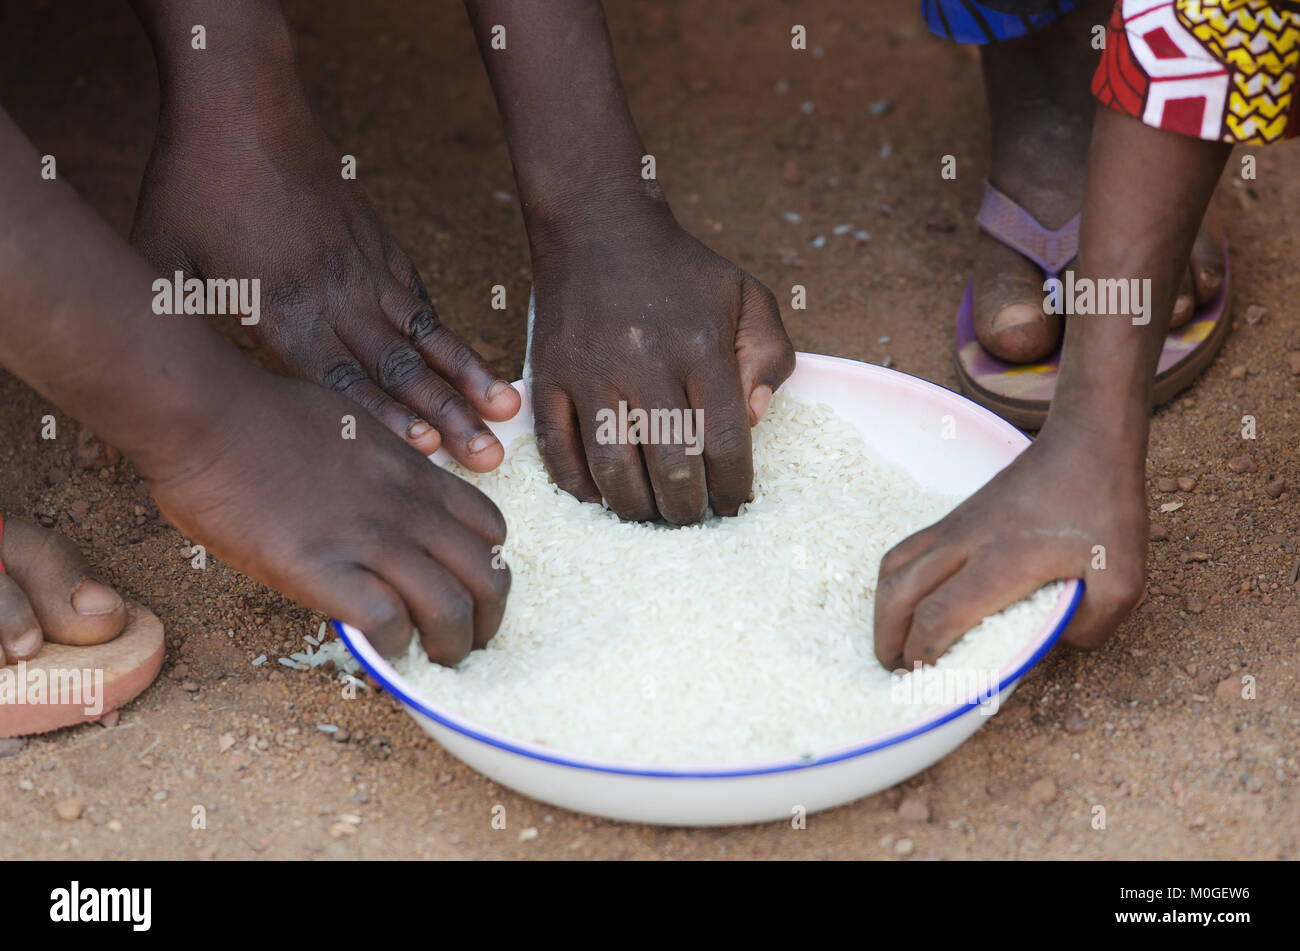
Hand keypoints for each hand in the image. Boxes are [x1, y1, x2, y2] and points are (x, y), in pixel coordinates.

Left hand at [131, 65, 518, 469]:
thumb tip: (133, 377)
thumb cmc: (194, 189)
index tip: (428, 452)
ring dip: (466, 378)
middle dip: (447, 417)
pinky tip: (474, 364)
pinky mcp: (380, 248)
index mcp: (282, 311)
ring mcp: (365, 271)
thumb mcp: (162, 261)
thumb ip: (166, 326)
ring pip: (424, 336)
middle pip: (398, 369)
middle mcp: (335, 298)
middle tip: (488, 457)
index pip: (341, 379)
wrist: (244, 110)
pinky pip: (419, 300)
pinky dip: (448, 335)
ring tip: (506, 411)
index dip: (386, 420)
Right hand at [145, 366, 509, 664]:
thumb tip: (385, 495)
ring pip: (450, 608)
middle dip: (489, 620)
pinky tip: (383, 650)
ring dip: (452, 646)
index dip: (490, 567)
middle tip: (469, 643)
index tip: (471, 589)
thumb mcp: (356, 426)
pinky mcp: (321, 570)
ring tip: (437, 662)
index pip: (492, 529)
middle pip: (489, 576)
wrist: (207, 416)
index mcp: (417, 473)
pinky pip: (387, 622)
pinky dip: (394, 647)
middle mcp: (408, 508)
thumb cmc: (265, 414)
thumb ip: (385, 467)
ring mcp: (369, 539)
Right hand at [528, 205, 794, 523]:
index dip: (733, 488)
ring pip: (613, 469)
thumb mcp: (747, 295)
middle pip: (671, 467)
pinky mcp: (548, 376)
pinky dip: (579, 485)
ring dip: (635, 508)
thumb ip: (769, 355)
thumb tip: (754, 418)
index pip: (724, 442)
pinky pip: (558, 450)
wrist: (597, 226)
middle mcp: (646, 364)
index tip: (733, 505)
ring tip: (650, 516)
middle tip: (690, 518)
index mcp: (701, 348)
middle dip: (686, 509)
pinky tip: (600, 496)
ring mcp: (591, 373)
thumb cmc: (681, 270)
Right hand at [873, 427, 1146, 668]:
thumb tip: (1059, 643)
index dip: (923, 654)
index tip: (928, 679)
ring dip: (883, 610)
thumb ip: (1095, 623)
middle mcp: (965, 542)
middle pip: (899, 593)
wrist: (1086, 442)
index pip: (938, 615)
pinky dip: (896, 584)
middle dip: (887, 639)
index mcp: (1002, 561)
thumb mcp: (1125, 577)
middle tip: (895, 670)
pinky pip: (905, 552)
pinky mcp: (954, 517)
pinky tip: (910, 601)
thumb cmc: (1105, 507)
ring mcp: (954, 526)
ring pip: (892, 569)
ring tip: (893, 640)